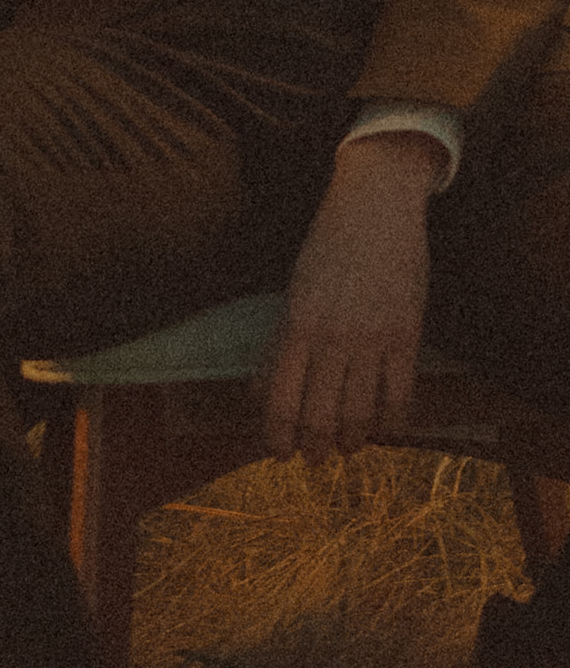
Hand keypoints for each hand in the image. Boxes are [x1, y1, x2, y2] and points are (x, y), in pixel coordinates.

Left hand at [261, 132, 444, 464]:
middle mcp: (331, 339)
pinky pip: (401, 395)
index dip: (278, 435)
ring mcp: (371, 339)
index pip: (281, 401)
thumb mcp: (292, 296)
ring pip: (359, 413)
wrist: (374, 209)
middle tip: (315, 457)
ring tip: (348, 446)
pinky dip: (393, 423)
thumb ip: (279, 346)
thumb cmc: (326, 252)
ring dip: (352, 440)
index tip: (280, 452)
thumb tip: (260, 395)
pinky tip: (387, 430)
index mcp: (295, 329)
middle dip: (314, 446)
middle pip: (319, 416)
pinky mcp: (407, 335)